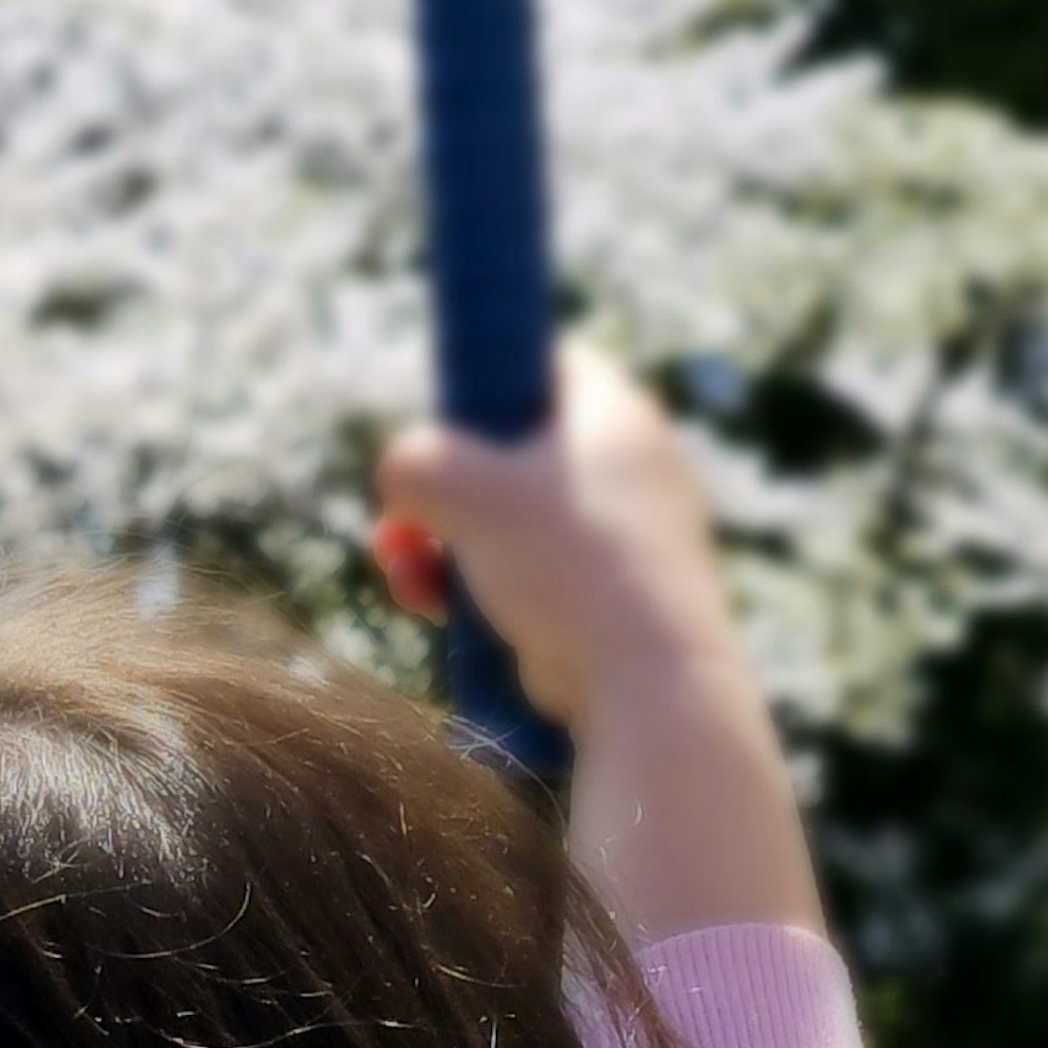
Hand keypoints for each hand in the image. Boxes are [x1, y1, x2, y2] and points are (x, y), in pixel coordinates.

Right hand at [370, 345, 818, 946]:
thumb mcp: (461, 487)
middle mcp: (635, 470)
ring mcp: (631, 545)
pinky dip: (488, 600)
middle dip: (444, 497)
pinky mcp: (620, 611)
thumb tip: (401, 477)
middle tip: (398, 526)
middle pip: (518, 459)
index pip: (546, 365)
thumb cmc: (563, 564)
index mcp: (616, 414)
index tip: (441, 426)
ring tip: (408, 585)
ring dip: (448, 556)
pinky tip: (443, 621)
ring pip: (518, 533)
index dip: (485, 383)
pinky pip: (539, 589)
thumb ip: (413, 460)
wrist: (649, 682)